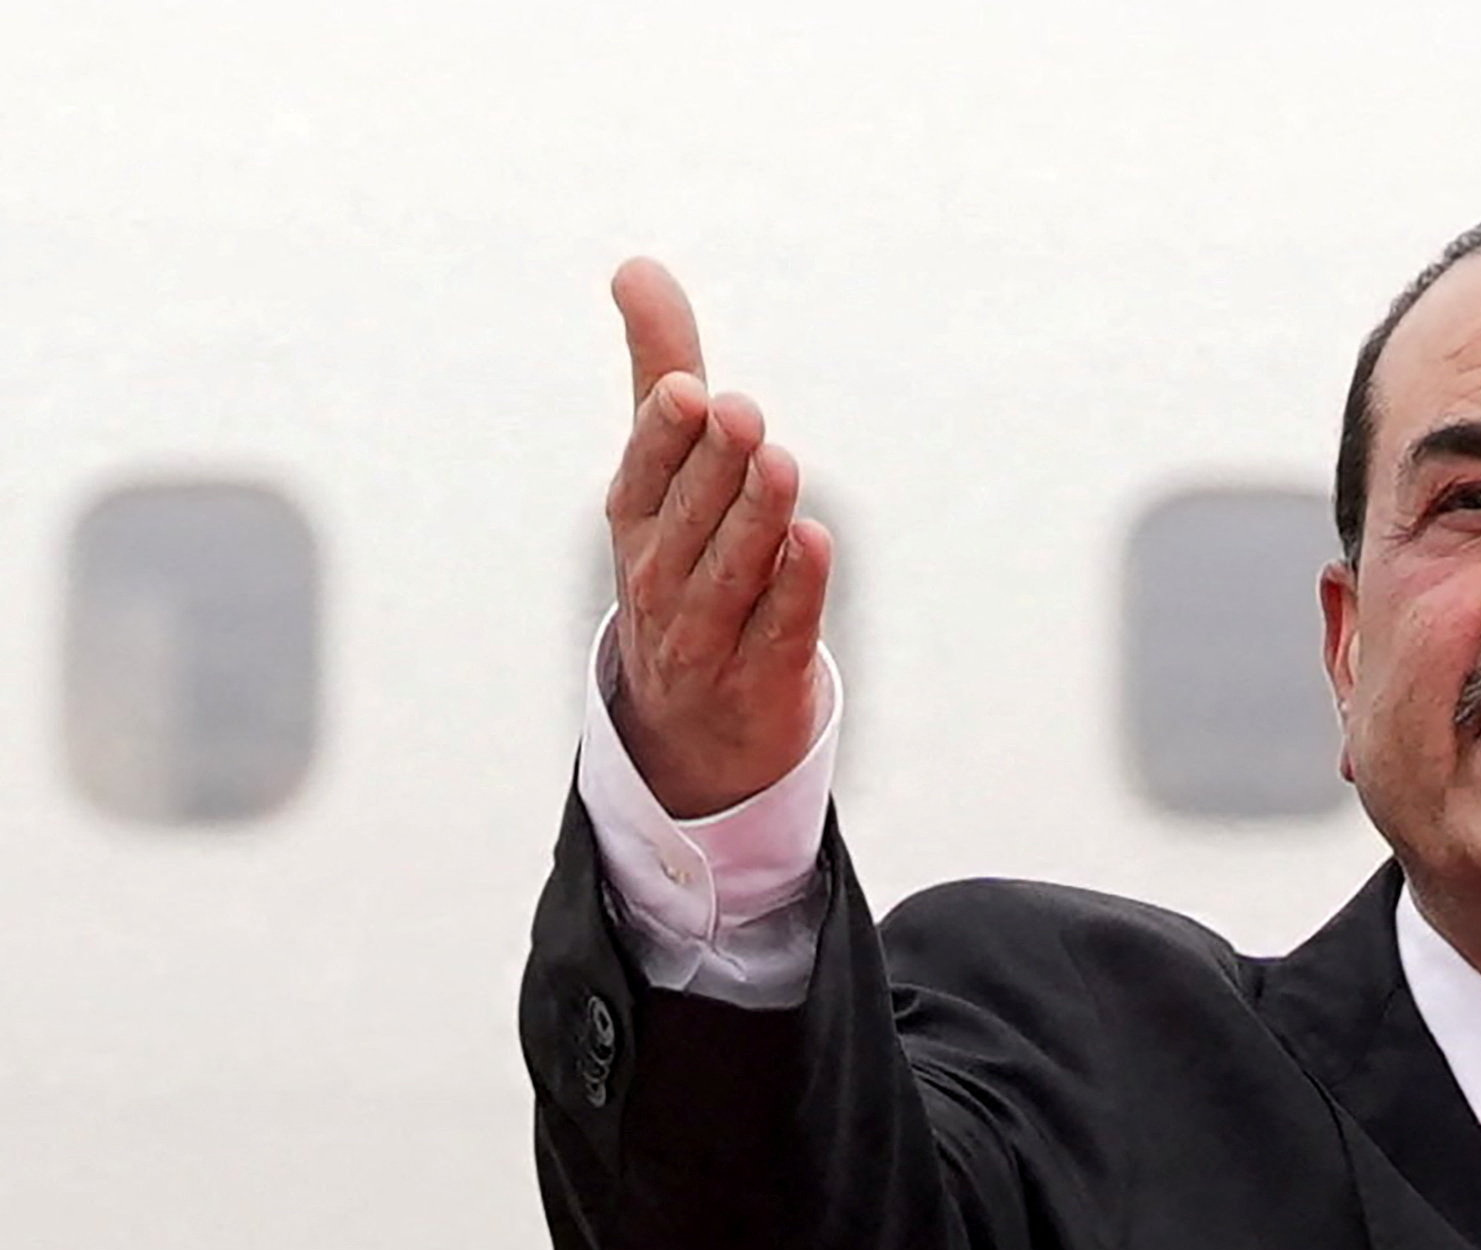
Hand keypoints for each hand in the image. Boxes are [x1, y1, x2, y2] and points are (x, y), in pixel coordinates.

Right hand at [603, 259, 833, 817]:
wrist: (692, 723)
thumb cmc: (682, 568)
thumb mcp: (664, 475)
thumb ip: (659, 372)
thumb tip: (637, 267)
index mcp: (637, 520)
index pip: (645, 471)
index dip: (664, 435)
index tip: (688, 390)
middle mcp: (662, 577)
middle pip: (691, 516)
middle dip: (715, 465)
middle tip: (741, 413)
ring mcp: (707, 634)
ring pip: (730, 571)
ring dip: (754, 519)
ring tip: (779, 464)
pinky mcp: (761, 675)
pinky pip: (779, 627)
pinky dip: (794, 589)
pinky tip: (815, 544)